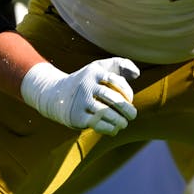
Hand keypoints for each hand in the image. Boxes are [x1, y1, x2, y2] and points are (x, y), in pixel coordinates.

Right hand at [20, 58, 139, 134]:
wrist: (57, 94)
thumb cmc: (88, 81)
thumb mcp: (100, 68)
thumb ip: (120, 64)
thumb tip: (137, 73)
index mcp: (95, 73)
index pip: (116, 81)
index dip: (128, 92)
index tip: (130, 100)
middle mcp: (87, 86)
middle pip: (112, 98)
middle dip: (126, 109)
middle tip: (133, 115)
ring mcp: (81, 102)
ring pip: (106, 113)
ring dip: (119, 121)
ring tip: (124, 123)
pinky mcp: (77, 117)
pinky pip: (97, 124)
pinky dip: (109, 129)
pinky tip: (114, 129)